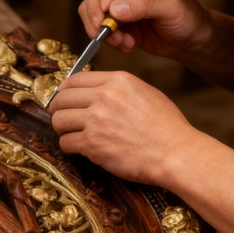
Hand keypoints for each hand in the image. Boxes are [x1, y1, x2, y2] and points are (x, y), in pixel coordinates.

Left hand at [49, 70, 194, 186]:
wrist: (175, 153)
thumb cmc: (167, 127)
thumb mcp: (145, 92)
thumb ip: (118, 89)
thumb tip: (96, 90)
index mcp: (117, 81)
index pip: (75, 79)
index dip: (65, 90)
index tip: (65, 98)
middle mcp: (103, 97)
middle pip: (61, 98)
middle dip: (59, 109)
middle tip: (64, 118)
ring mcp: (96, 120)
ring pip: (58, 120)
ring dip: (62, 129)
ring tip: (70, 134)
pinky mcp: (92, 144)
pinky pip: (65, 143)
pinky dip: (69, 147)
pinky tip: (77, 148)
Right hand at [79, 0, 211, 59]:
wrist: (189, 40)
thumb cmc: (187, 16)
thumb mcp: (171, 7)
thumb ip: (145, 4)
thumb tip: (115, 9)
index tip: (108, 7)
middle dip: (98, 12)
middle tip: (106, 30)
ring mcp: (116, 0)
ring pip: (90, 8)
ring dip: (101, 28)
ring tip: (123, 42)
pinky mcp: (113, 19)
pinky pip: (96, 26)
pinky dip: (107, 39)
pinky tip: (126, 45)